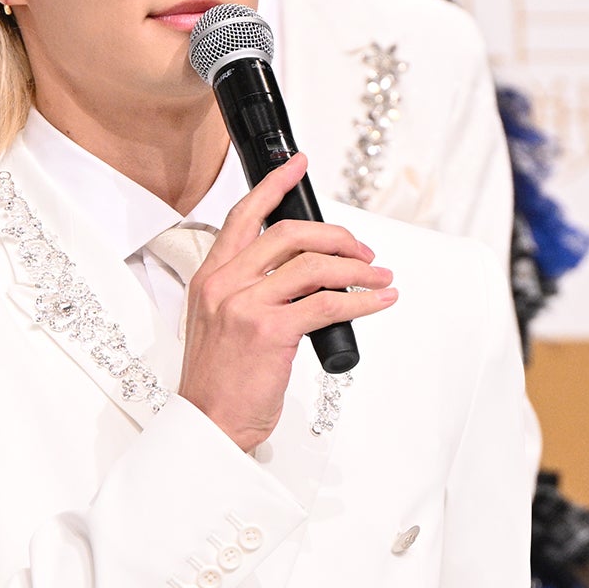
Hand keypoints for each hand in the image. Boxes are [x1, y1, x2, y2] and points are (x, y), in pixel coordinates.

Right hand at [177, 153, 397, 451]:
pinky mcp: (271, 331)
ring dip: (356, 267)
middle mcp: (224, 283)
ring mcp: (245, 305)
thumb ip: (247, 291)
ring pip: (313, 265)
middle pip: (287, 233)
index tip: (297, 165)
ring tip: (380, 277)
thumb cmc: (219, 380)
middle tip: (361, 250)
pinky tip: (379, 302)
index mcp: (210, 276)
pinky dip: (362, 300)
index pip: (243, 216)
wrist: (209, 422)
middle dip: (334, 235)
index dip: (274, 185)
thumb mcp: (219, 322)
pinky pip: (328, 303)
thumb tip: (301, 276)